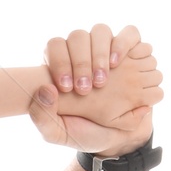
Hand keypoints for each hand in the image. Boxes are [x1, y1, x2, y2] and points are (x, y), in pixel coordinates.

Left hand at [30, 25, 162, 151]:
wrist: (119, 139)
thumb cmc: (85, 133)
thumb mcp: (58, 134)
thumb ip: (41, 118)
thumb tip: (43, 89)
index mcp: (60, 68)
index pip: (55, 46)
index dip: (58, 61)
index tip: (65, 88)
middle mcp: (83, 54)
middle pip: (77, 37)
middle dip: (80, 61)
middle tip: (85, 89)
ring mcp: (106, 50)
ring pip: (100, 31)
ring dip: (99, 53)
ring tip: (102, 80)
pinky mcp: (129, 51)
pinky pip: (129, 33)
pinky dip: (123, 43)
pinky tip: (117, 63)